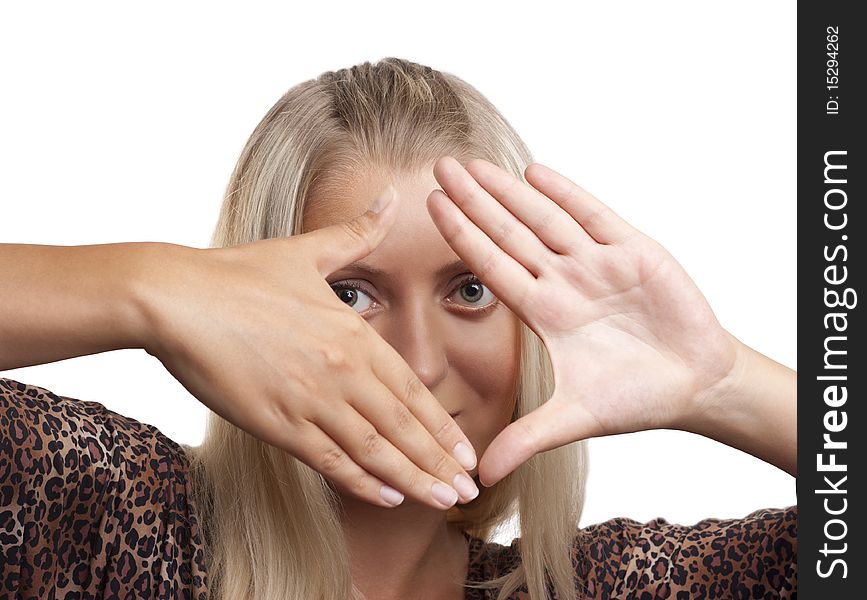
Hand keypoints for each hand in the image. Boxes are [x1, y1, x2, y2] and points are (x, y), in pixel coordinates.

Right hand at [135, 185, 478, 508]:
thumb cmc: (239, 273)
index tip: (465, 449)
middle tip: (469, 488)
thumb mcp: (307, 249)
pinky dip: (361, 481)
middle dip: (439, 460)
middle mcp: (341, 369)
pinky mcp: (276, 423)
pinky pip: (329, 459)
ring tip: (443, 500)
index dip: (441, 424)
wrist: (176, 297)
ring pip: (374, 449)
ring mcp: (310, 399)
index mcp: (352, 333)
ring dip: (413, 478)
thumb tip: (393, 197)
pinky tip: (388, 498)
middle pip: (402, 425)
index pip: (411, 388)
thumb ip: (358, 233)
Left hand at [427, 156, 738, 486]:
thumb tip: (480, 473)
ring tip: (475, 165)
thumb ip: (528, 437)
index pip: (492, 267)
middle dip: (475, 201)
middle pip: (509, 233)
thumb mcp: (576, 419)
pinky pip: (595, 217)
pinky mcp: (634, 252)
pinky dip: (567, 195)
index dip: (462, 237)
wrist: (695, 385)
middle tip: (439, 166)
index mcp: (544, 312)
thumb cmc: (636, 397)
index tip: (429, 206)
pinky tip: (536, 174)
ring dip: (510, 192)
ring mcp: (596, 263)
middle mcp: (563, 281)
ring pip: (545, 219)